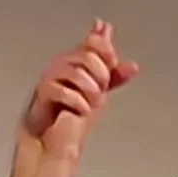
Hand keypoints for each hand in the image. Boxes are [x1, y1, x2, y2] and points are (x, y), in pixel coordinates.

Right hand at [24, 22, 135, 144]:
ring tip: (93, 103)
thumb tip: (134, 65)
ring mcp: (50, 76)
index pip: (94, 41)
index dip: (107, 52)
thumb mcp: (100, 91)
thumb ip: (114, 77)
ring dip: (91, 90)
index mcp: (76, 58)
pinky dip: (78, 103)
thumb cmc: (74, 110)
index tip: (112, 66)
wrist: (53, 135)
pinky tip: (83, 110)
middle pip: (87, 56)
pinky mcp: (43, 92)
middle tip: (103, 90)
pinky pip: (64, 92)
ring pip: (76, 73)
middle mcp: (62, 62)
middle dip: (101, 74)